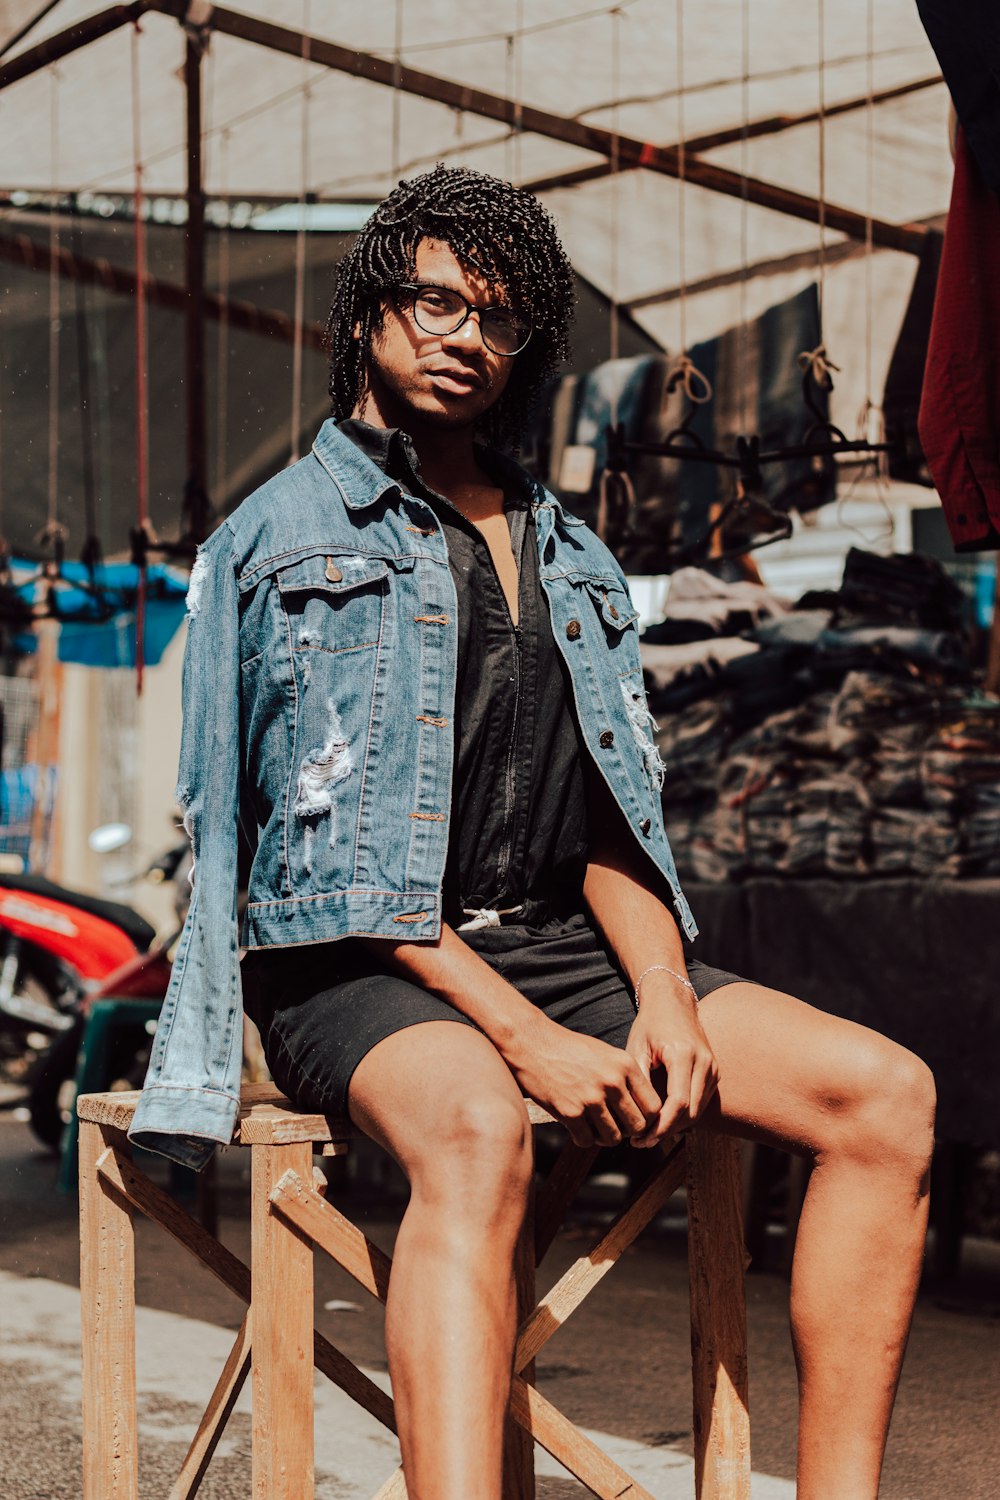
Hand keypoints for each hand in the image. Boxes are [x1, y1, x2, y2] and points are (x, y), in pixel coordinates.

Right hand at [507, 1021, 662, 1148]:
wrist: (532, 1043)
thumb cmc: (568, 1048)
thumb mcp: (605, 1054)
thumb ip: (625, 1078)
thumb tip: (640, 1108)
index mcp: (625, 1065)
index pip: (653, 1106)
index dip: (648, 1119)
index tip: (637, 1121)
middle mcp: (612, 1082)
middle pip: (637, 1126)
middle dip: (628, 1131)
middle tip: (616, 1127)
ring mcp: (591, 1098)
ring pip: (613, 1137)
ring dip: (605, 1137)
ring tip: (594, 1127)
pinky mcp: (570, 1112)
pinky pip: (587, 1140)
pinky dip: (583, 1138)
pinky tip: (576, 1126)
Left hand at [625, 995, 719, 1147]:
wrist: (673, 1003)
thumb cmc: (651, 1024)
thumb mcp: (637, 1047)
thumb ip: (638, 1079)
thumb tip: (633, 1114)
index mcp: (684, 1054)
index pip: (678, 1103)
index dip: (661, 1126)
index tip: (642, 1137)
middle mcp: (704, 1062)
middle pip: (690, 1112)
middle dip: (666, 1131)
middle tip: (642, 1141)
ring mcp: (713, 1068)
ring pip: (698, 1111)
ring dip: (675, 1126)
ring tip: (649, 1134)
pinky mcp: (715, 1073)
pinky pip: (701, 1103)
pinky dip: (684, 1116)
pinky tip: (663, 1121)